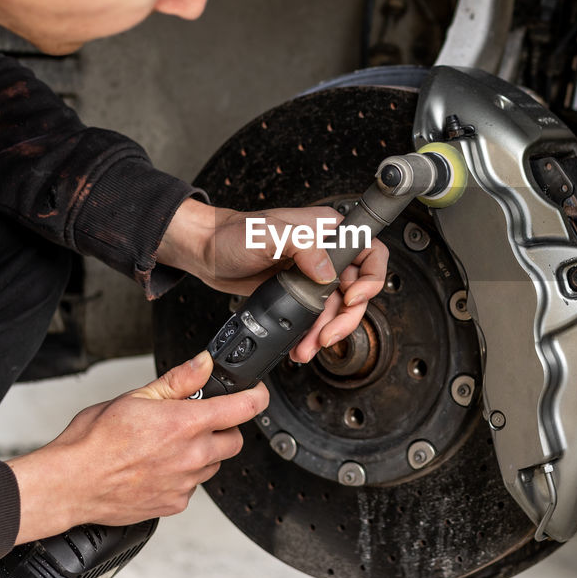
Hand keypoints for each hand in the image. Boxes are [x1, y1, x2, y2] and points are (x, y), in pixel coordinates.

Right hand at [5, 351, 266, 543]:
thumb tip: (204, 363)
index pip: (243, 408)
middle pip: (234, 440)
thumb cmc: (94, 440)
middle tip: (197, 421)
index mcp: (185, 424)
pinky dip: (183, 476)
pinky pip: (192, 487)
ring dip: (202, 454)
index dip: (255, 396)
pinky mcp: (175, 504)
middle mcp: (192, 456)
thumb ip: (178, 380)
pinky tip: (157, 467)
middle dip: (223, 428)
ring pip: (213, 465)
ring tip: (167, 446)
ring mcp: (185, 483)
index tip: (256, 393)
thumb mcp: (136, 396)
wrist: (70, 483)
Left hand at [155, 198, 388, 361]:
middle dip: (346, 317)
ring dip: (328, 331)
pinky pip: (316, 317)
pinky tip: (302, 344)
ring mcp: (312, 274)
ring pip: (337, 309)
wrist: (205, 252)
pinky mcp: (298, 293)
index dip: (371, 278)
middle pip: (357, 288)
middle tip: (328, 335)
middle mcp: (325, 252)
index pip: (369, 251)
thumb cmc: (233, 233)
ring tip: (311, 347)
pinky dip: (312, 334)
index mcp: (327, 230)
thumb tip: (326, 272)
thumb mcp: (268, 233)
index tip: (353, 297)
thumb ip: (303, 246)